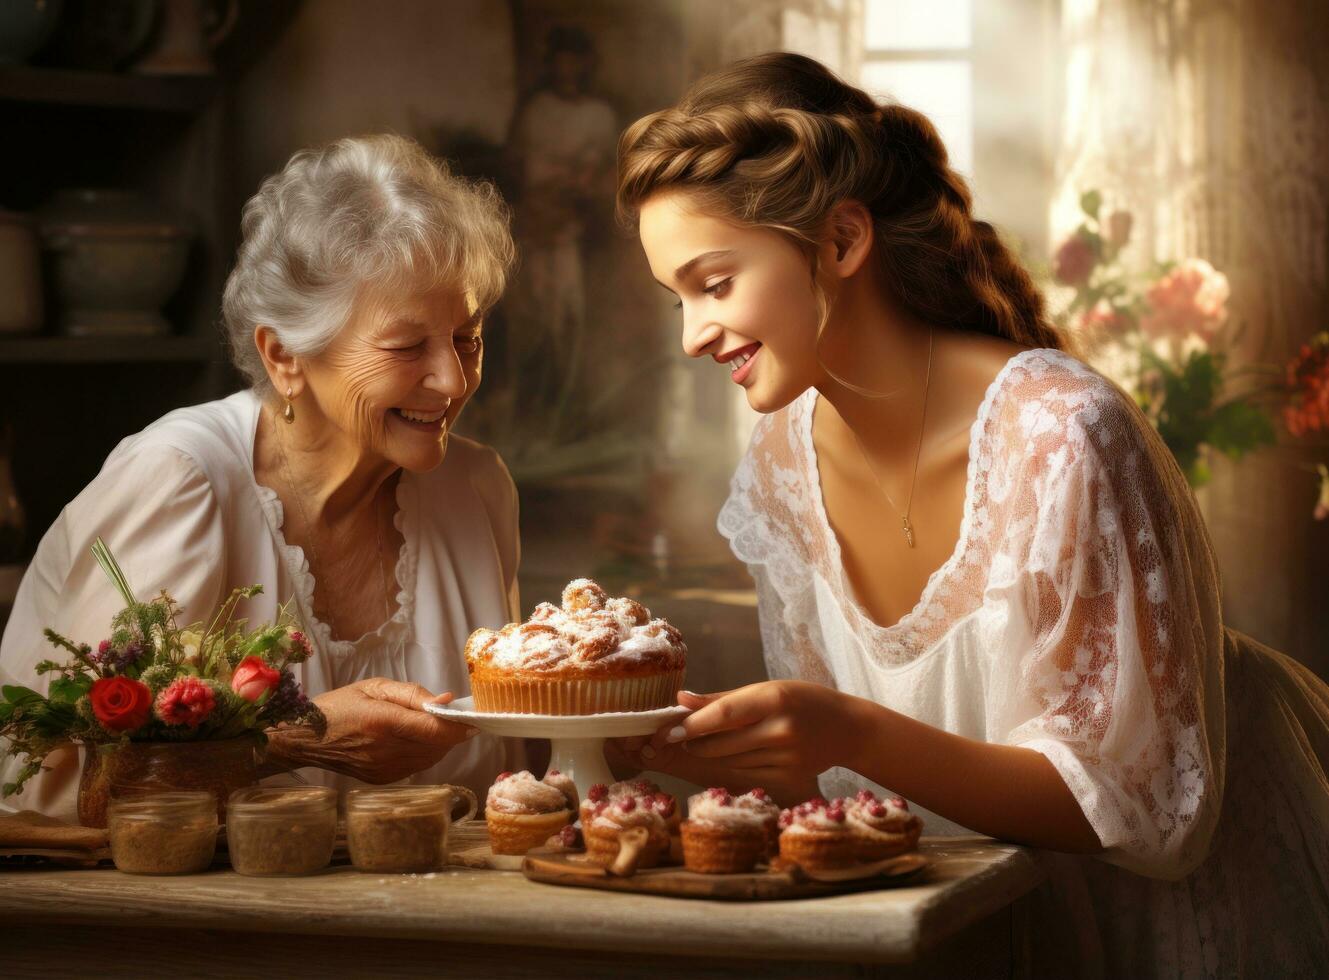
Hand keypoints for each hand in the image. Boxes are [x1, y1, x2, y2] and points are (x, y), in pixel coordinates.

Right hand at [266, 678, 476, 783]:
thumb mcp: (375, 688)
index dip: (459, 725)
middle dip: (452, 732)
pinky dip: (424, 752)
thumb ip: (413, 694)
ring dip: (440, 743)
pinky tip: (415, 739)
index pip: (435, 730)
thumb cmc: (339, 706)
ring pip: (432, 758)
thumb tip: (446, 701)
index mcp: (384, 723)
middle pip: (438, 746)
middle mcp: (387, 751)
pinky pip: (417, 765)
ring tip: (435, 725)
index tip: (475, 717)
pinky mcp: (383, 780)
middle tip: (455, 716)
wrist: (306, 740)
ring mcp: (385, 770)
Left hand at [615, 681, 866, 805]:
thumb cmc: (801, 701)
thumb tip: (680, 699)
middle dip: (693, 742)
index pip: (723, 714)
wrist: (847, 728)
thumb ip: (722, 699)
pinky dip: (728, 766)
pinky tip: (726, 756)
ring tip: (698, 744)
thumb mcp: (766, 689)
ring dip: (708, 754)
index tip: (667, 732)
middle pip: (721, 743)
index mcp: (774, 699)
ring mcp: (786, 756)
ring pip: (729, 761)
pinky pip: (745, 773)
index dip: (692, 725)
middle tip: (673, 738)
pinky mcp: (788, 776)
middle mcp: (780, 729)